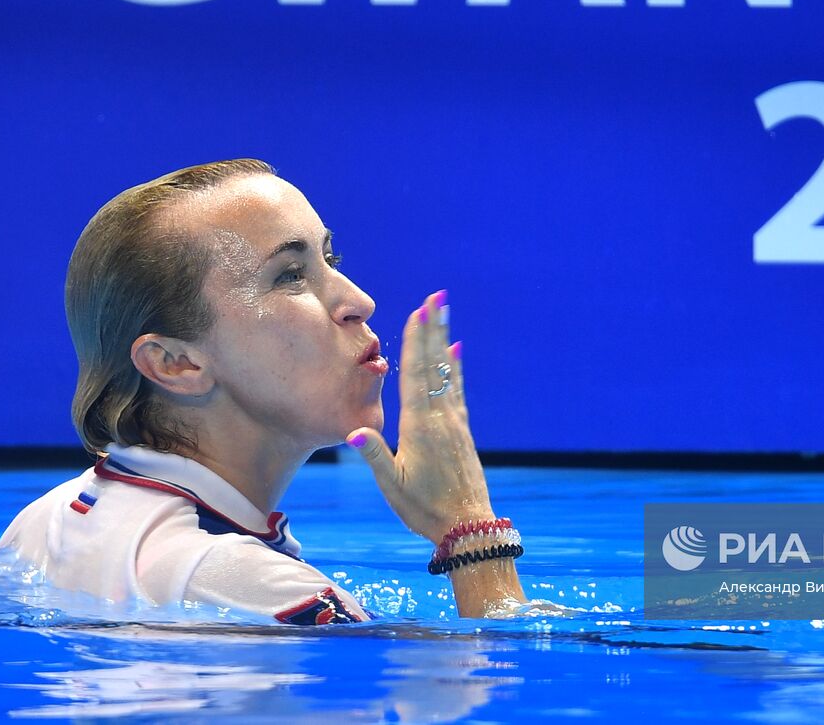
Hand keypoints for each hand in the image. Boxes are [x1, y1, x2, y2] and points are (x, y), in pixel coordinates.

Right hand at [347, 290, 493, 543]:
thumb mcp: (394, 487)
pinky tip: (456, 351)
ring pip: (447, 372)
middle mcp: (441, 418)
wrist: (468, 526)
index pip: (416, 376)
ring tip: (444, 312)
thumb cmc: (424, 509)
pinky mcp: (462, 431)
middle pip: (434, 365)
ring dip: (443, 339)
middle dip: (432, 329)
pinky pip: (457, 390)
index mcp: (420, 428)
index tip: (418, 313)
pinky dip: (456, 367)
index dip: (415, 343)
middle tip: (436, 296)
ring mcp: (455, 422)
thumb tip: (356, 431)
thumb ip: (377, 457)